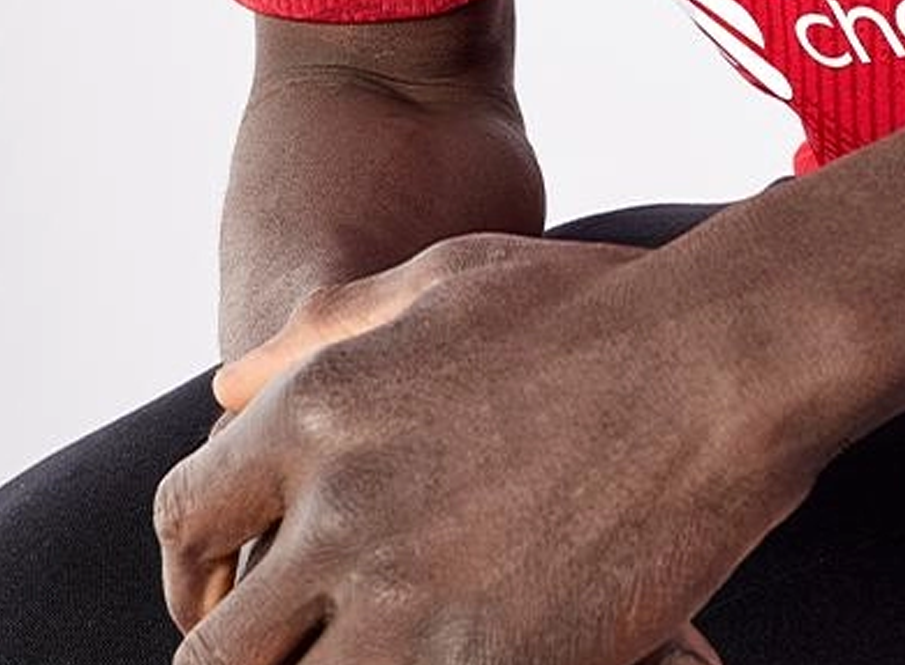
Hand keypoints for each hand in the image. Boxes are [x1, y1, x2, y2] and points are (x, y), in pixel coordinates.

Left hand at [153, 237, 805, 663]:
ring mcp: (406, 602)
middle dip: (245, 655)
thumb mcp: (440, 279)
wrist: (719, 360)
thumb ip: (320, 333)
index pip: (185, 521)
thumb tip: (226, 388)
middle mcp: (337, 512)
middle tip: (296, 645)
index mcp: (315, 414)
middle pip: (217, 649)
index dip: (199, 566)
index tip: (236, 586)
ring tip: (374, 653)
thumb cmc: (590, 306)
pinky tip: (450, 660)